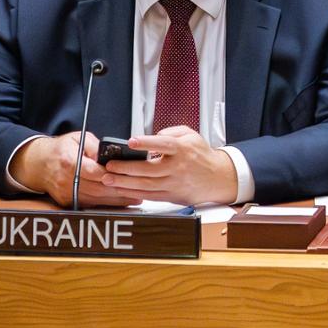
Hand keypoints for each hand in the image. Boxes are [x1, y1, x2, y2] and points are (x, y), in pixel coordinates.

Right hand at [12, 132, 135, 207]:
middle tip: (140, 191)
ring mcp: (66, 193)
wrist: (38, 164)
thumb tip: (111, 155)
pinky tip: (121, 202)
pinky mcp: (67, 202)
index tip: (129, 175)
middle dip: (121, 190)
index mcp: (69, 161)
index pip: (94, 171)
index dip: (112, 174)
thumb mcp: (78, 138)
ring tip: (136, 198)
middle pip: (98, 188)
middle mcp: (66, 179)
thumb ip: (95, 146)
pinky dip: (107, 204)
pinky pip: (90, 204)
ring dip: (117, 200)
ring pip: (96, 199)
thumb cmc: (61, 148)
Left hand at [102, 126, 238, 204]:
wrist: (218, 178)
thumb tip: (151, 136)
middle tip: (110, 165)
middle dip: (126, 168)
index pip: (164, 145)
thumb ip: (171, 131)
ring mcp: (175, 183)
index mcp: (183, 149)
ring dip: (125, 183)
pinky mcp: (172, 196)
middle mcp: (179, 167)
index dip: (147, 143)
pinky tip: (121, 189)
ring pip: (146, 185)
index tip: (131, 141)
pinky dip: (133, 193)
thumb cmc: (202, 156)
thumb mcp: (191, 135)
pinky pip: (150, 196)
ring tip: (109, 179)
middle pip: (149, 169)